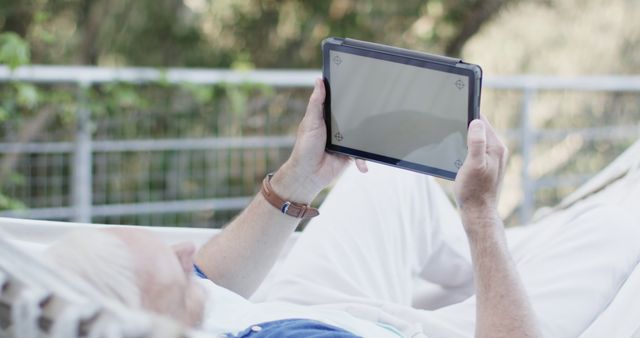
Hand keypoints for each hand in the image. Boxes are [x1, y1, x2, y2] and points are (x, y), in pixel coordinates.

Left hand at [275, 79, 366, 200]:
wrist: (309, 175)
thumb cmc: (304, 148)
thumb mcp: (310, 122)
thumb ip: (316, 103)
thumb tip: (319, 81)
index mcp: (325, 117)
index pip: (337, 102)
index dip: (346, 93)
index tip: (357, 82)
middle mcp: (336, 128)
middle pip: (352, 117)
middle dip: (362, 115)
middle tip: (375, 107)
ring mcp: (344, 141)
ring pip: (360, 134)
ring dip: (366, 137)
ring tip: (376, 134)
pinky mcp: (350, 154)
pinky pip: (362, 154)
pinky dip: (364, 159)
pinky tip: (363, 165)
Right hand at [454, 116, 507, 230]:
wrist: (478, 213)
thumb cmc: (473, 191)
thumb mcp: (473, 164)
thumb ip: (477, 142)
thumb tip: (476, 122)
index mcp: (497, 148)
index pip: (483, 122)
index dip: (470, 114)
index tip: (457, 109)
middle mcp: (498, 152)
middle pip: (481, 130)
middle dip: (467, 125)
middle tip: (451, 124)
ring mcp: (493, 160)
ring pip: (478, 140)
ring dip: (466, 138)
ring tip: (453, 137)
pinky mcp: (487, 167)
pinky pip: (477, 150)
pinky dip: (467, 148)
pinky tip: (458, 153)